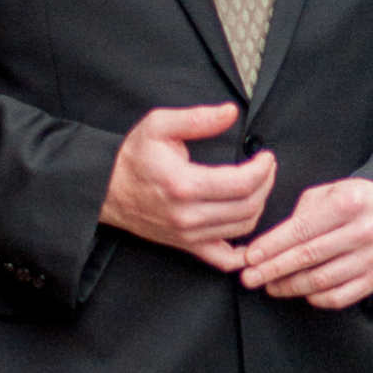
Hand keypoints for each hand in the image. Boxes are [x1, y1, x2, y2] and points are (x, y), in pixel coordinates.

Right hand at [101, 103, 273, 271]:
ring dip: (258, 207)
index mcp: (184, 184)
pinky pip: (222, 259)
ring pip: (242, 227)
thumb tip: (230, 112)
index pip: (242, 183)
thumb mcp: (159, 125)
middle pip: (248, 206)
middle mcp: (188, 214)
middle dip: (265, 185)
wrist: (105, 189)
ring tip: (258, 187)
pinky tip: (249, 237)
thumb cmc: (133, 157)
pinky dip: (243, 253)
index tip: (266, 157)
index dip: (263, 170)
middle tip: (266, 169)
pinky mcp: (186, 245)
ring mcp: (188, 234)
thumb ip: (197, 119)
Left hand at [234, 177, 372, 307]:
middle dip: (273, 269)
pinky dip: (315, 298)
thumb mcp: (328, 192)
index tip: (250, 257)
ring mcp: (371, 258)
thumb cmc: (356, 201)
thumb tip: (271, 244)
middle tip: (250, 277)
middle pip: (307, 257)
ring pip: (320, 281)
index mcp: (348, 205)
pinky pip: (339, 297)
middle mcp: (362, 232)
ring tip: (270, 285)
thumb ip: (301, 214)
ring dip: (289, 286)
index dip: (271, 246)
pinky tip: (301, 292)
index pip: (301, 231)